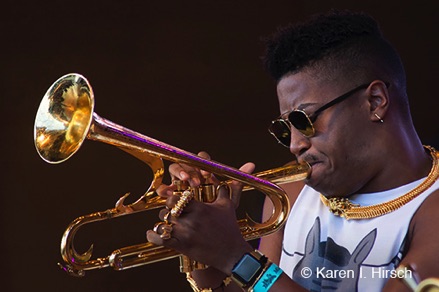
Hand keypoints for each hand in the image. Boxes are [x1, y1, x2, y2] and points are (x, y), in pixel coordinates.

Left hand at [148, 151, 255, 273]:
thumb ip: (224, 189)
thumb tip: (227, 176)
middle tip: (171, 211)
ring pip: (162, 222)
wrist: (231, 253)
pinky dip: (153, 236)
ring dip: (162, 222)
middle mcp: (191, 220)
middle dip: (168, 209)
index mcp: (201, 208)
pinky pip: (159, 239)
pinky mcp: (181, 246)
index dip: (173, 197)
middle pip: (168, 209)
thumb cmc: (229, 228)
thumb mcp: (227, 206)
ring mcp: (185, 234)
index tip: (176, 199)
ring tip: (167, 223)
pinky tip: (152, 233)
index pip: (178, 197)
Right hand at [156, 151, 254, 207]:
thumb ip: (236, 185)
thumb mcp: (228, 203)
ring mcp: (177, 184)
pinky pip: (163, 188)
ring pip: (173, 171)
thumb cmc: (217, 216)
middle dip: (189, 170)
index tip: (207, 172)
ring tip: (185, 184)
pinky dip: (164, 188)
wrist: (205, 233)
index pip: (201, 158)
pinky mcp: (168, 195)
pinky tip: (169, 192)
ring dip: (178, 175)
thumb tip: (251, 165)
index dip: (203, 161)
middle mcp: (189, 175)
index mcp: (202, 172)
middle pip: (185, 162)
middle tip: (195, 181)